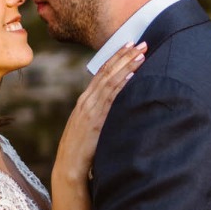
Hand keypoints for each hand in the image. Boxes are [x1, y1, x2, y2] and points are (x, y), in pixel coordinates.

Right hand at [53, 42, 145, 186]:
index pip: (102, 72)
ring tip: (141, 54)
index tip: (130, 45)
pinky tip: (131, 75)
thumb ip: (102, 115)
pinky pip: (109, 97)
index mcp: (85, 101)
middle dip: (124, 55)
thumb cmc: (83, 151)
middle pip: (107, 71)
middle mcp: (86, 100)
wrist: (69, 167)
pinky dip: (121, 83)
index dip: (116, 57)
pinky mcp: (95, 119)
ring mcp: (89, 108)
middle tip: (141, 42)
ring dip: (126, 65)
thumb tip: (119, 108)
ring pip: (109, 80)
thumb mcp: (92, 128)